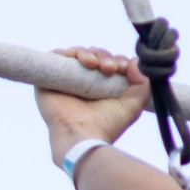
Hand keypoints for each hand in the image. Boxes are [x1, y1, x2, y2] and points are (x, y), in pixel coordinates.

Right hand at [37, 48, 149, 162]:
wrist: (83, 136)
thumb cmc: (107, 125)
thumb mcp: (133, 104)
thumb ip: (142, 83)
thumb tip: (136, 62)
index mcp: (98, 89)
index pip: (107, 63)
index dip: (116, 60)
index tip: (124, 67)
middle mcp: (80, 84)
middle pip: (93, 56)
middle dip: (105, 56)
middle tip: (112, 68)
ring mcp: (63, 81)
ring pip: (77, 54)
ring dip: (91, 54)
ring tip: (98, 65)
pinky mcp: (47, 79)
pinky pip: (57, 55)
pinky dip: (71, 52)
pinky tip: (85, 62)